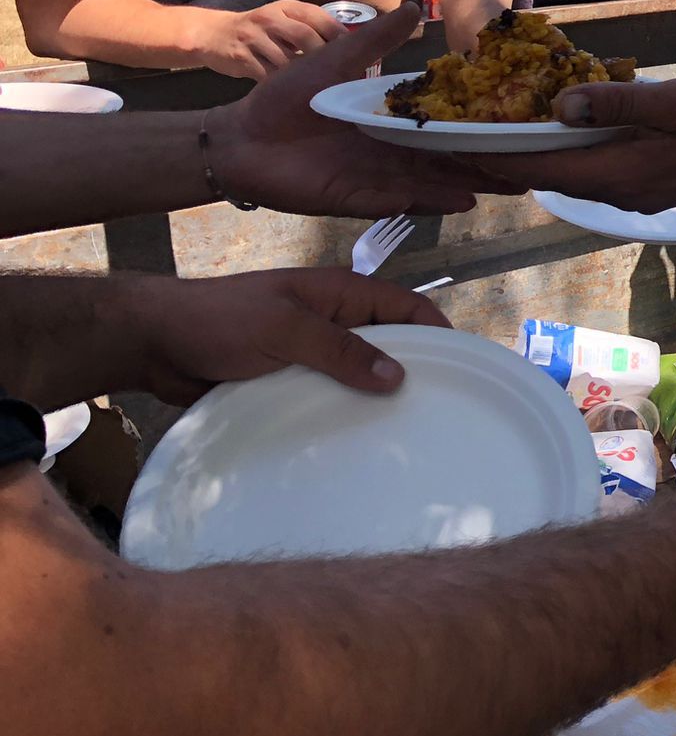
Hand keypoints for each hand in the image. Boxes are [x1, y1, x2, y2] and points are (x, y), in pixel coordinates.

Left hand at [120, 267, 451, 405]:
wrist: (152, 342)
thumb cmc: (219, 321)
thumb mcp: (285, 329)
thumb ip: (340, 350)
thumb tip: (399, 376)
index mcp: (339, 294)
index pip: (406, 306)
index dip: (437, 331)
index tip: (462, 368)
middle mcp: (331, 320)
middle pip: (388, 343)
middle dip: (413, 370)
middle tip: (438, 412)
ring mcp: (309, 352)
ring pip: (358, 374)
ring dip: (376, 397)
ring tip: (403, 435)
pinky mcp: (289, 380)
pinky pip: (328, 395)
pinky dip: (343, 412)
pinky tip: (355, 442)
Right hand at [193, 0, 342, 79]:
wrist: (214, 35)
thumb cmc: (259, 30)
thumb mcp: (283, 19)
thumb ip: (310, 27)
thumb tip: (349, 48)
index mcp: (286, 7)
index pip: (319, 17)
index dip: (339, 36)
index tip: (356, 54)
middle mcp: (270, 18)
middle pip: (305, 37)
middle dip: (325, 57)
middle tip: (340, 75)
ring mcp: (254, 38)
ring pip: (287, 60)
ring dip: (305, 76)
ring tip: (321, 87)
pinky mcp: (242, 58)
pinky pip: (268, 75)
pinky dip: (283, 85)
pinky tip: (294, 92)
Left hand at [210, 2, 499, 215]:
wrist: (240, 137)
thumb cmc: (285, 98)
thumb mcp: (337, 61)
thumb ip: (375, 41)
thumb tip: (415, 7)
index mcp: (390, 123)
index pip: (441, 126)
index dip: (476, 126)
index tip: (514, 124)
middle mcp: (391, 154)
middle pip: (447, 161)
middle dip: (486, 163)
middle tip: (531, 165)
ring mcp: (376, 179)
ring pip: (431, 183)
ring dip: (469, 184)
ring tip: (510, 184)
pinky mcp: (355, 200)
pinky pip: (398, 202)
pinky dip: (429, 202)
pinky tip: (462, 201)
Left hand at [478, 76, 675, 211]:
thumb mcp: (672, 101)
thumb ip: (615, 103)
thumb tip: (559, 108)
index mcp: (617, 173)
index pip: (537, 169)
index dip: (490, 157)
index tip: (449, 145)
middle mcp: (618, 193)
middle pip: (546, 178)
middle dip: (504, 159)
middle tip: (462, 135)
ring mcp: (635, 195)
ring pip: (569, 177)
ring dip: (535, 159)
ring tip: (500, 133)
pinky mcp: (650, 188)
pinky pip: (594, 174)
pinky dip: (567, 157)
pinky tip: (563, 134)